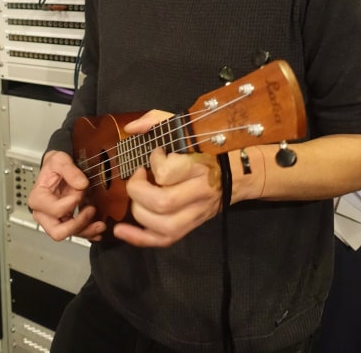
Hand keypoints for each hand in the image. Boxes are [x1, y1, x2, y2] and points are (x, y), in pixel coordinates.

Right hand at [28, 150, 106, 241]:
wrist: (57, 169)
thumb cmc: (54, 166)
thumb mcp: (59, 160)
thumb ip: (69, 170)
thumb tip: (81, 184)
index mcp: (38, 198)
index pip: (55, 210)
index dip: (71, 202)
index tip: (80, 190)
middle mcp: (43, 213)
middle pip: (57, 232)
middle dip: (77, 224)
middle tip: (91, 210)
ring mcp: (54, 219)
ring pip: (68, 235)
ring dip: (86, 231)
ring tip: (100, 223)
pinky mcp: (64, 221)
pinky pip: (76, 232)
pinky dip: (88, 232)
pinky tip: (98, 228)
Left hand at [113, 111, 222, 246]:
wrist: (239, 171)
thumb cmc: (207, 146)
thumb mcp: (184, 126)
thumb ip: (155, 120)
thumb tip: (130, 128)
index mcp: (199, 166)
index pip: (168, 173)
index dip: (154, 162)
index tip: (156, 153)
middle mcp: (199, 192)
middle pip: (163, 203)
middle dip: (138, 190)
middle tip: (139, 175)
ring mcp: (196, 213)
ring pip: (164, 227)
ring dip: (140, 212)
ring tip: (137, 196)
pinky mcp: (191, 226)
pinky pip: (165, 240)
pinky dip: (140, 238)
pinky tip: (121, 231)